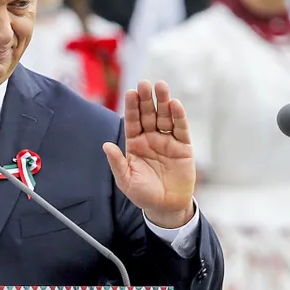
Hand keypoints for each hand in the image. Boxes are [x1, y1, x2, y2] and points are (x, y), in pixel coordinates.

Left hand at [103, 80, 195, 227]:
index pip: (132, 121)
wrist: (166, 207)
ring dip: (163, 102)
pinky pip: (180, 129)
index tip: (130, 92)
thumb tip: (106, 145)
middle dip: (146, 99)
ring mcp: (167, 141)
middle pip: (148, 114)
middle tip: (145, 83)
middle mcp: (150, 138)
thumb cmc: (143, 194)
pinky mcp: (183, 147)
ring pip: (165, 117)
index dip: (131, 107)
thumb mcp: (126, 180)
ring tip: (161, 86)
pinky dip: (179, 117)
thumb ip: (117, 162)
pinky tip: (175, 105)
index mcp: (135, 144)